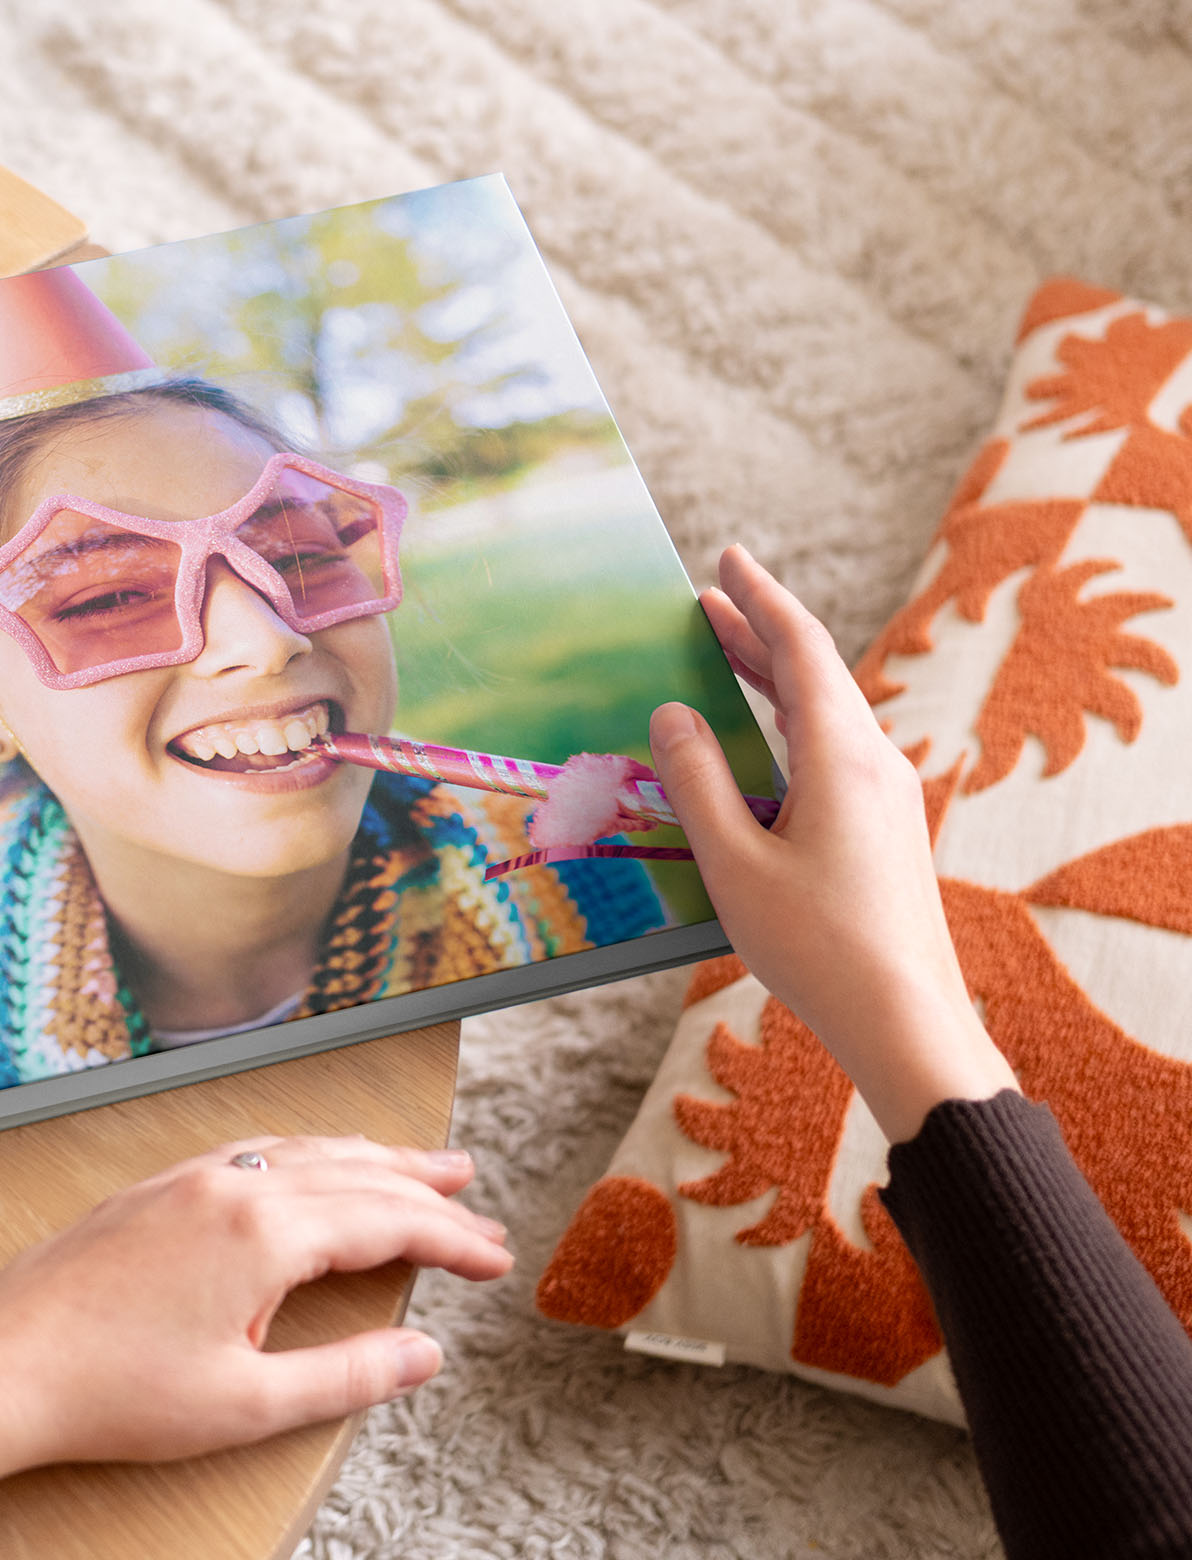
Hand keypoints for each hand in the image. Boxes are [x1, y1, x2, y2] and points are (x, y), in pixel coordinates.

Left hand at [0, 1136, 508, 1528]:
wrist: (4, 1367)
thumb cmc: (113, 1392)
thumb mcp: (247, 1403)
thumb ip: (347, 1374)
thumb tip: (422, 1355)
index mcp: (264, 1232)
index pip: (385, 1222)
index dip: (449, 1239)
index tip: (494, 1258)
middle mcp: (232, 1186)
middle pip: (355, 1174)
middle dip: (425, 1191)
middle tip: (479, 1207)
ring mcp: (189, 1179)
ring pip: (305, 1151)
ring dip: (371, 1159)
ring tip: (422, 1169)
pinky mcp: (156, 1188)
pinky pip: (255, 1151)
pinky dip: (308, 1155)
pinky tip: (315, 1168)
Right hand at [647, 544, 1017, 1142]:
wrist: (907, 1021)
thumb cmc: (817, 945)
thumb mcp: (735, 861)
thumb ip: (698, 781)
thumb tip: (673, 715)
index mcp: (842, 756)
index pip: (801, 650)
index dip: (760, 599)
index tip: (728, 559)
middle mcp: (875, 763)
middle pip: (815, 675)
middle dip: (759, 633)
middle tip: (709, 600)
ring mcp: (889, 798)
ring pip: (828, 713)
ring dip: (774, 679)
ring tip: (727, 658)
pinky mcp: (888, 831)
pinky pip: (836, 750)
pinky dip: (792, 722)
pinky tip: (767, 742)